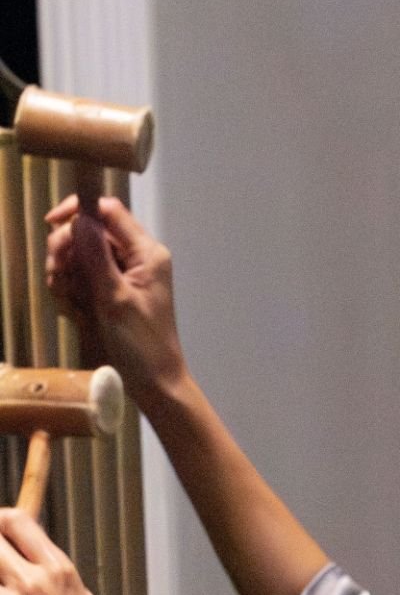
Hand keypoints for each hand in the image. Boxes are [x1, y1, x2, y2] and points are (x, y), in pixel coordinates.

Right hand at [43, 194, 188, 404]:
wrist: (154, 384)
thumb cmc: (143, 345)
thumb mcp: (115, 299)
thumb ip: (97, 256)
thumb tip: (80, 218)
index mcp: (146, 252)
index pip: (108, 210)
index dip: (77, 211)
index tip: (50, 224)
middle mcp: (135, 258)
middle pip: (87, 232)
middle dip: (67, 253)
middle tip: (60, 278)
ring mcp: (121, 276)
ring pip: (78, 257)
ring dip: (66, 278)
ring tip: (73, 304)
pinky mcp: (110, 293)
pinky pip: (80, 280)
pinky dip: (71, 294)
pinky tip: (77, 314)